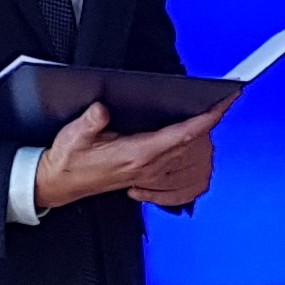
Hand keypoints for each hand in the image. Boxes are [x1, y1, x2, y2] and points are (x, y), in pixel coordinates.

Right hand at [33, 99, 226, 214]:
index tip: (221, 104)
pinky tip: (197, 151)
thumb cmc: (70, 160)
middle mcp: (148, 167)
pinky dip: (192, 163)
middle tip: (222, 101)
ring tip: (212, 118)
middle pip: (191, 144)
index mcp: (137, 154)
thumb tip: (103, 108)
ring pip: (189, 158)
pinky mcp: (146, 180)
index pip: (181, 134)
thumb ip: (90, 122)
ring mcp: (149, 176)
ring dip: (204, 140)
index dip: (205, 119)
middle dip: (210, 123)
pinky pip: (180, 175)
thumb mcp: (74, 136)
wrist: (62, 184)